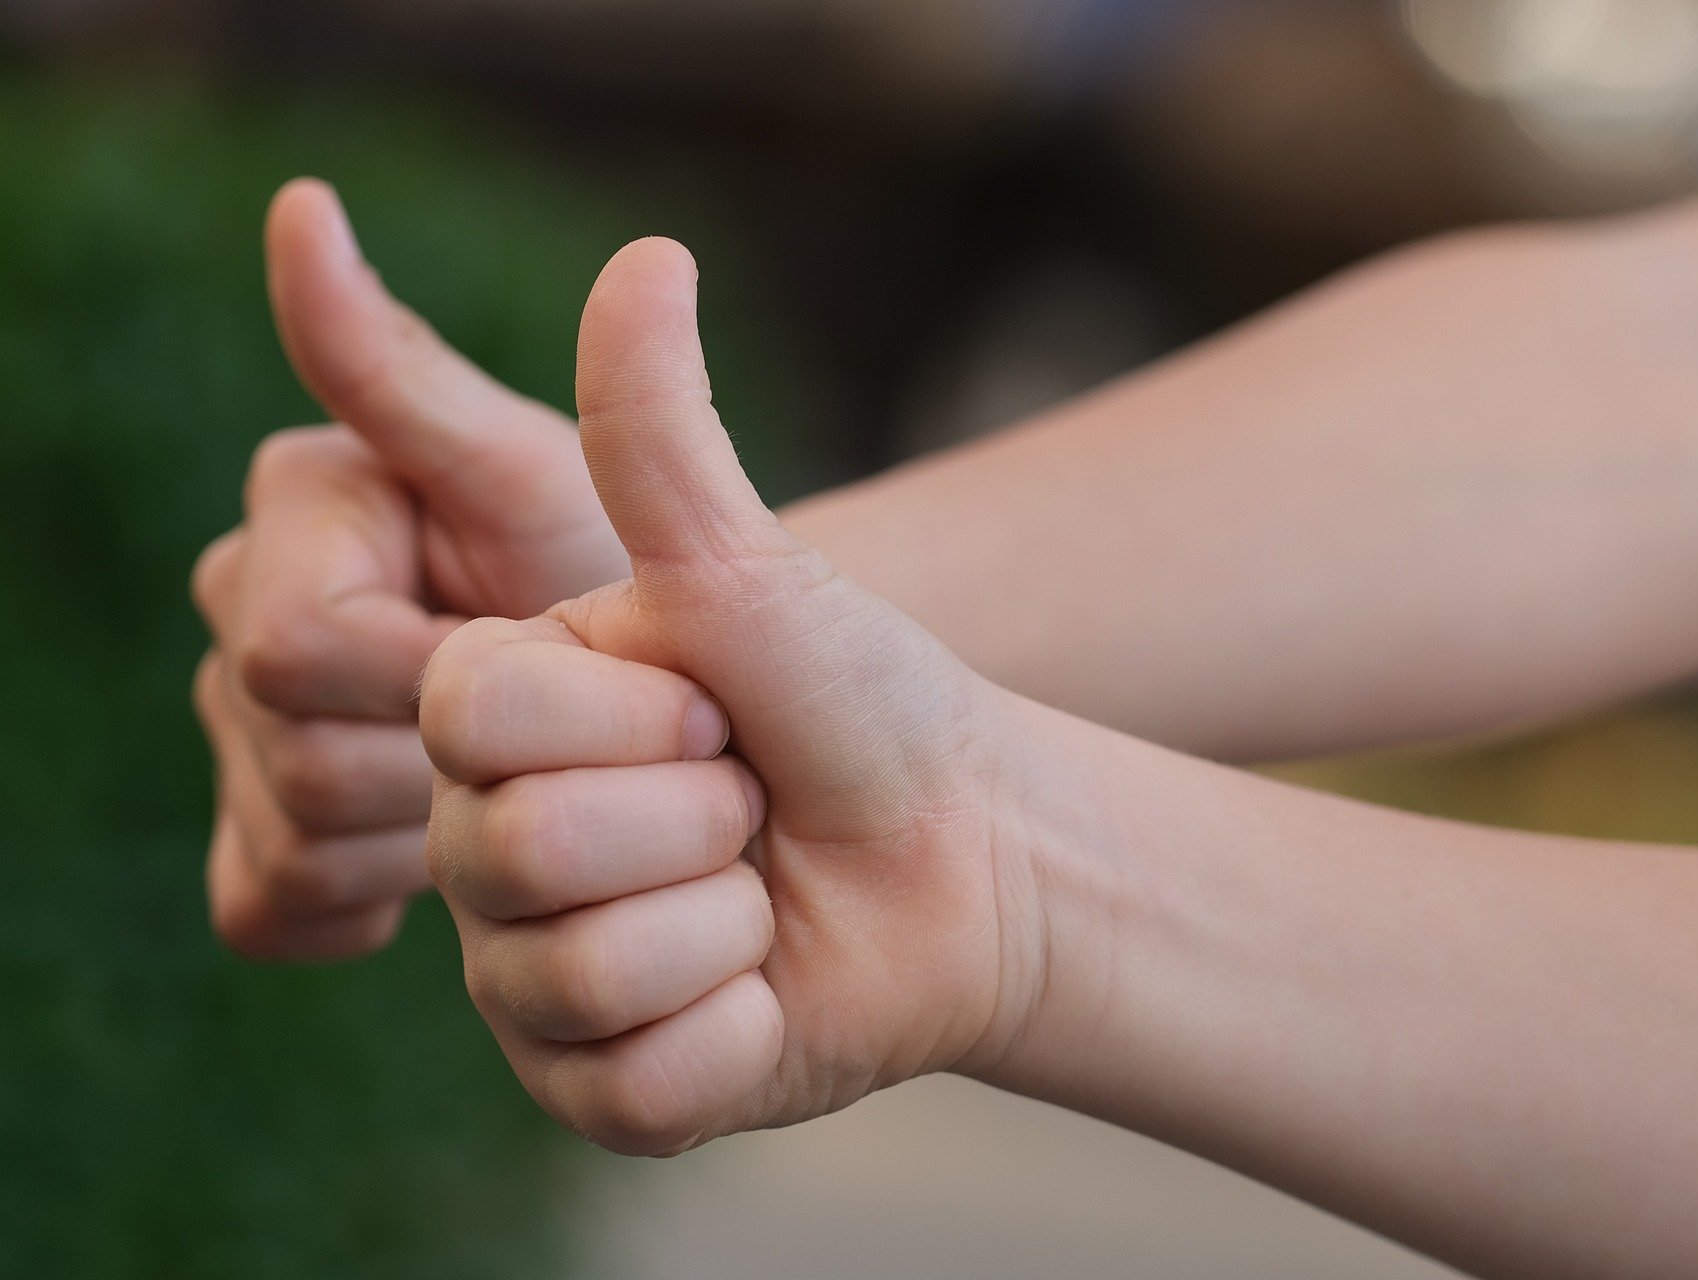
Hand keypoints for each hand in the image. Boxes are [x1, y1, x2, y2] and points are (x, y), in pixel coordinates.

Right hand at [191, 179, 627, 959]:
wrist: (697, 731)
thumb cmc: (641, 589)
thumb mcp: (547, 479)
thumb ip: (415, 374)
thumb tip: (298, 207)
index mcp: (303, 513)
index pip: (303, 645)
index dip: (443, 684)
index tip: (551, 672)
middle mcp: (245, 613)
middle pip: (295, 754)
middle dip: (461, 764)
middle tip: (575, 748)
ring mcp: (242, 744)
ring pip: (291, 840)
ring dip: (437, 837)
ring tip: (536, 795)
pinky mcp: (270, 854)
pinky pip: (271, 905)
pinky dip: (370, 897)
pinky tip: (458, 864)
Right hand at [421, 239, 1046, 1153]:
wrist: (971, 854)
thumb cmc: (860, 701)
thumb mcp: (757, 568)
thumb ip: (664, 432)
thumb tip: (648, 253)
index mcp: (494, 722)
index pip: (465, 716)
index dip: (632, 714)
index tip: (712, 705)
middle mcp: (484, 851)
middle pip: (512, 851)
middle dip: (695, 816)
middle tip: (750, 804)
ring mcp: (531, 984)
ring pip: (572, 976)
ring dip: (728, 926)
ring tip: (764, 897)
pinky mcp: (600, 1089)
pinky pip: (633, 1084)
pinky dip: (741, 1032)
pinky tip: (766, 992)